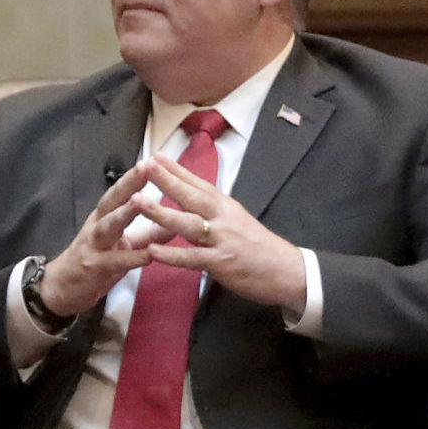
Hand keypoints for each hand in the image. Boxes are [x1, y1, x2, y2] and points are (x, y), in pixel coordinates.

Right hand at [39, 161, 163, 317]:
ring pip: (108, 226)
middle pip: (111, 201)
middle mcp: (96, 227)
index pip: (119, 193)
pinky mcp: (93, 268)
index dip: (134, 177)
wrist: (60, 289)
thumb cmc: (94, 263)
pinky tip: (149, 254)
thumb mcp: (123, 245)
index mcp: (103, 218)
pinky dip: (132, 257)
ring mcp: (93, 246)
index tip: (153, 159)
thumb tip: (175, 221)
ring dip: (125, 213)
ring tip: (142, 201)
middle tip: (146, 167)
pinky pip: (115, 261)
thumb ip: (148, 234)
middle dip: (129, 184)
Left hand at [133, 154, 309, 312]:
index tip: (156, 156)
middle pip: (192, 196)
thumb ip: (211, 213)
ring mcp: (222, 240)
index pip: (199, 184)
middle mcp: (224, 218)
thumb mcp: (236, 223)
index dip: (177, 170)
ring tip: (138, 202)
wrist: (288, 272)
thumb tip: (189, 202)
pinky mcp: (221, 263)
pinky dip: (172, 255)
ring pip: (188, 224)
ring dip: (162, 213)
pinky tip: (153, 250)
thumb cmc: (259, 248)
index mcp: (226, 207)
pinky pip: (192, 258)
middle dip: (167, 180)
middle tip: (146, 165)